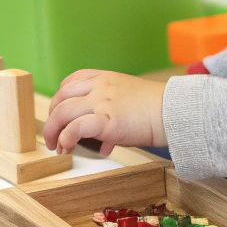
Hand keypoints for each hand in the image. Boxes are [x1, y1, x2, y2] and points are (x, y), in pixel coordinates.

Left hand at [42, 70, 167, 155]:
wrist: (174, 112)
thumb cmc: (157, 110)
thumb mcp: (130, 102)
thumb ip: (112, 116)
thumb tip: (105, 144)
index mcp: (105, 78)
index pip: (72, 81)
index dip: (60, 98)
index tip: (59, 112)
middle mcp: (100, 87)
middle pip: (61, 97)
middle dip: (52, 117)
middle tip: (52, 134)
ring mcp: (101, 102)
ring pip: (63, 111)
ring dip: (53, 130)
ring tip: (56, 146)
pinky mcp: (106, 121)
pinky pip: (76, 127)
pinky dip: (66, 138)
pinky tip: (67, 147)